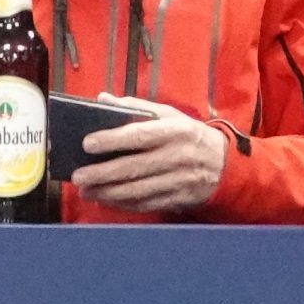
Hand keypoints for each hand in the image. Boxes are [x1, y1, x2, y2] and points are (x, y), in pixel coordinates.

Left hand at [69, 93, 225, 214]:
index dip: (112, 140)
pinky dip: (123, 204)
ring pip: (137, 190)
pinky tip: (106, 200)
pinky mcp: (178, 198)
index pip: (139, 135)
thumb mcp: (170, 115)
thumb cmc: (190, 136)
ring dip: (108, 192)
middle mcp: (177, 156)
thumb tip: (103, 99)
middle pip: (134, 167)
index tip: (88, 143)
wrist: (223, 164)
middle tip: (79, 176)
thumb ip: (136, 107)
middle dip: (102, 173)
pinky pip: (146, 203)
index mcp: (175, 130)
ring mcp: (178, 180)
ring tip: (87, 190)